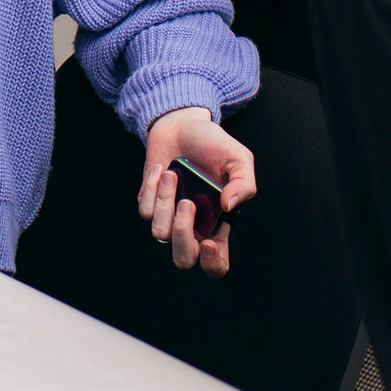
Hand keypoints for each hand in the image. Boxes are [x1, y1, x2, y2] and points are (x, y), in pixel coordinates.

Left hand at [138, 106, 255, 276]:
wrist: (182, 125)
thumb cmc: (214, 144)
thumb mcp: (238, 158)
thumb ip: (244, 183)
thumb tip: (229, 206)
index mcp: (218, 225)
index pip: (216, 265)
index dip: (214, 264)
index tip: (210, 243)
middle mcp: (193, 227)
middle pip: (183, 259)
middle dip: (182, 235)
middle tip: (187, 204)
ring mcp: (169, 217)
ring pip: (160, 233)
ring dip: (165, 201)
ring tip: (174, 174)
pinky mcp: (150, 204)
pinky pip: (146, 210)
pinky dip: (153, 188)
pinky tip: (162, 170)